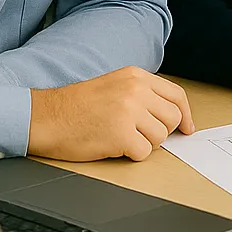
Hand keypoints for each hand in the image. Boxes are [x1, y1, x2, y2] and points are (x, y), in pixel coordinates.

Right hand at [28, 67, 194, 162]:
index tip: (187, 128)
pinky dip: (132, 155)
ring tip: (120, 137)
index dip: (186, 114)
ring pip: (160, 137)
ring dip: (144, 143)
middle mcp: (135, 90)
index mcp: (135, 76)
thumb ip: (142, 94)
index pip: (176, 95)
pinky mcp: (120, 134)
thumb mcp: (113, 85)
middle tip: (140, 135)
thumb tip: (172, 114)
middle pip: (172, 118)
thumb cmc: (75, 106)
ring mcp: (129, 111)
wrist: (44, 117)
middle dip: (160, 132)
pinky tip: (113, 146)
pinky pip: (144, 152)